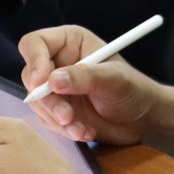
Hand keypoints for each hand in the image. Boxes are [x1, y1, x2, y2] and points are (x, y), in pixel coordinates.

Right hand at [17, 25, 160, 145]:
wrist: (142, 120)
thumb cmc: (133, 90)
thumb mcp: (113, 80)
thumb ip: (84, 77)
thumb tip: (53, 80)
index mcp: (69, 42)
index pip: (35, 44)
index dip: (34, 61)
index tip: (42, 82)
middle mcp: (57, 62)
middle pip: (31, 76)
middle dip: (48, 99)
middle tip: (67, 116)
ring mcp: (55, 87)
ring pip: (37, 102)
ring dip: (57, 118)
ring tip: (82, 128)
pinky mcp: (57, 109)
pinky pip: (47, 119)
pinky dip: (64, 129)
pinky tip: (84, 131)